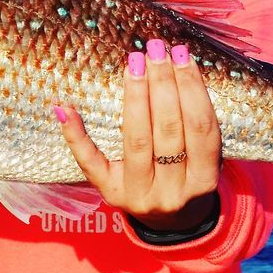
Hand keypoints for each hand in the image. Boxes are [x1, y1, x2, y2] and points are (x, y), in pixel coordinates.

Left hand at [57, 39, 220, 231]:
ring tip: (134, 64)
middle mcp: (172, 191)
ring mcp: (138, 195)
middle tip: (155, 50)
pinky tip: (66, 108)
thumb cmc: (187, 175)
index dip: (192, 89)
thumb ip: (198, 123)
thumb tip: (178, 67)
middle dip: (163, 85)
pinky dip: (76, 135)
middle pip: (169, 130)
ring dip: (135, 97)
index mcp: (204, 181)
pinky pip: (90, 163)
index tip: (182, 55)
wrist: (168, 222)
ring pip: (136, 141)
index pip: (200, 128)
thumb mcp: (205, 158)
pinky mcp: (109, 193)